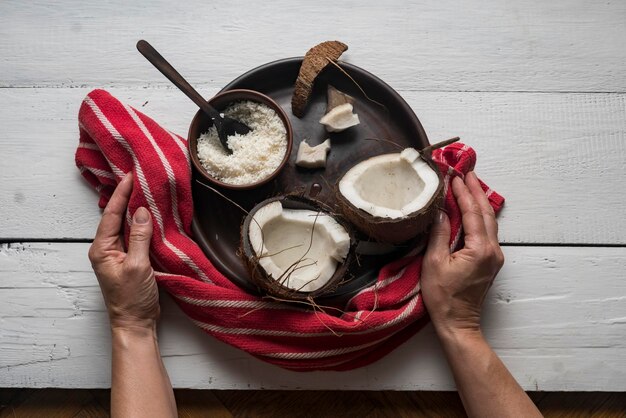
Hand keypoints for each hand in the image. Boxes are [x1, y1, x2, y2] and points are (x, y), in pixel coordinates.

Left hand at [88, 173, 159, 330]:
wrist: (135, 323)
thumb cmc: (132, 299)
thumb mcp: (137, 266)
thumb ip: (139, 237)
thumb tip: (141, 211)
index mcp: (101, 249)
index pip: (110, 214)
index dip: (122, 194)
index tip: (131, 176)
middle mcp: (107, 249)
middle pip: (116, 216)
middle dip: (127, 197)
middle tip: (139, 177)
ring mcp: (118, 254)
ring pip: (126, 225)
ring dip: (136, 209)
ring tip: (146, 190)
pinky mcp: (131, 259)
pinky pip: (136, 236)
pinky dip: (144, 224)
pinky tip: (152, 215)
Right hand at [421, 171, 503, 336]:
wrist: (458, 323)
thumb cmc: (443, 297)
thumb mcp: (434, 263)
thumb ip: (439, 234)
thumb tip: (441, 211)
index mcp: (480, 249)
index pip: (472, 213)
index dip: (463, 193)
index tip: (455, 176)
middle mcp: (493, 251)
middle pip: (486, 213)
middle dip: (476, 191)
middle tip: (467, 172)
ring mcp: (494, 257)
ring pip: (489, 221)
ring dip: (479, 202)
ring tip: (470, 185)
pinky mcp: (491, 262)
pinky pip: (487, 232)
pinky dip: (480, 216)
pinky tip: (472, 209)